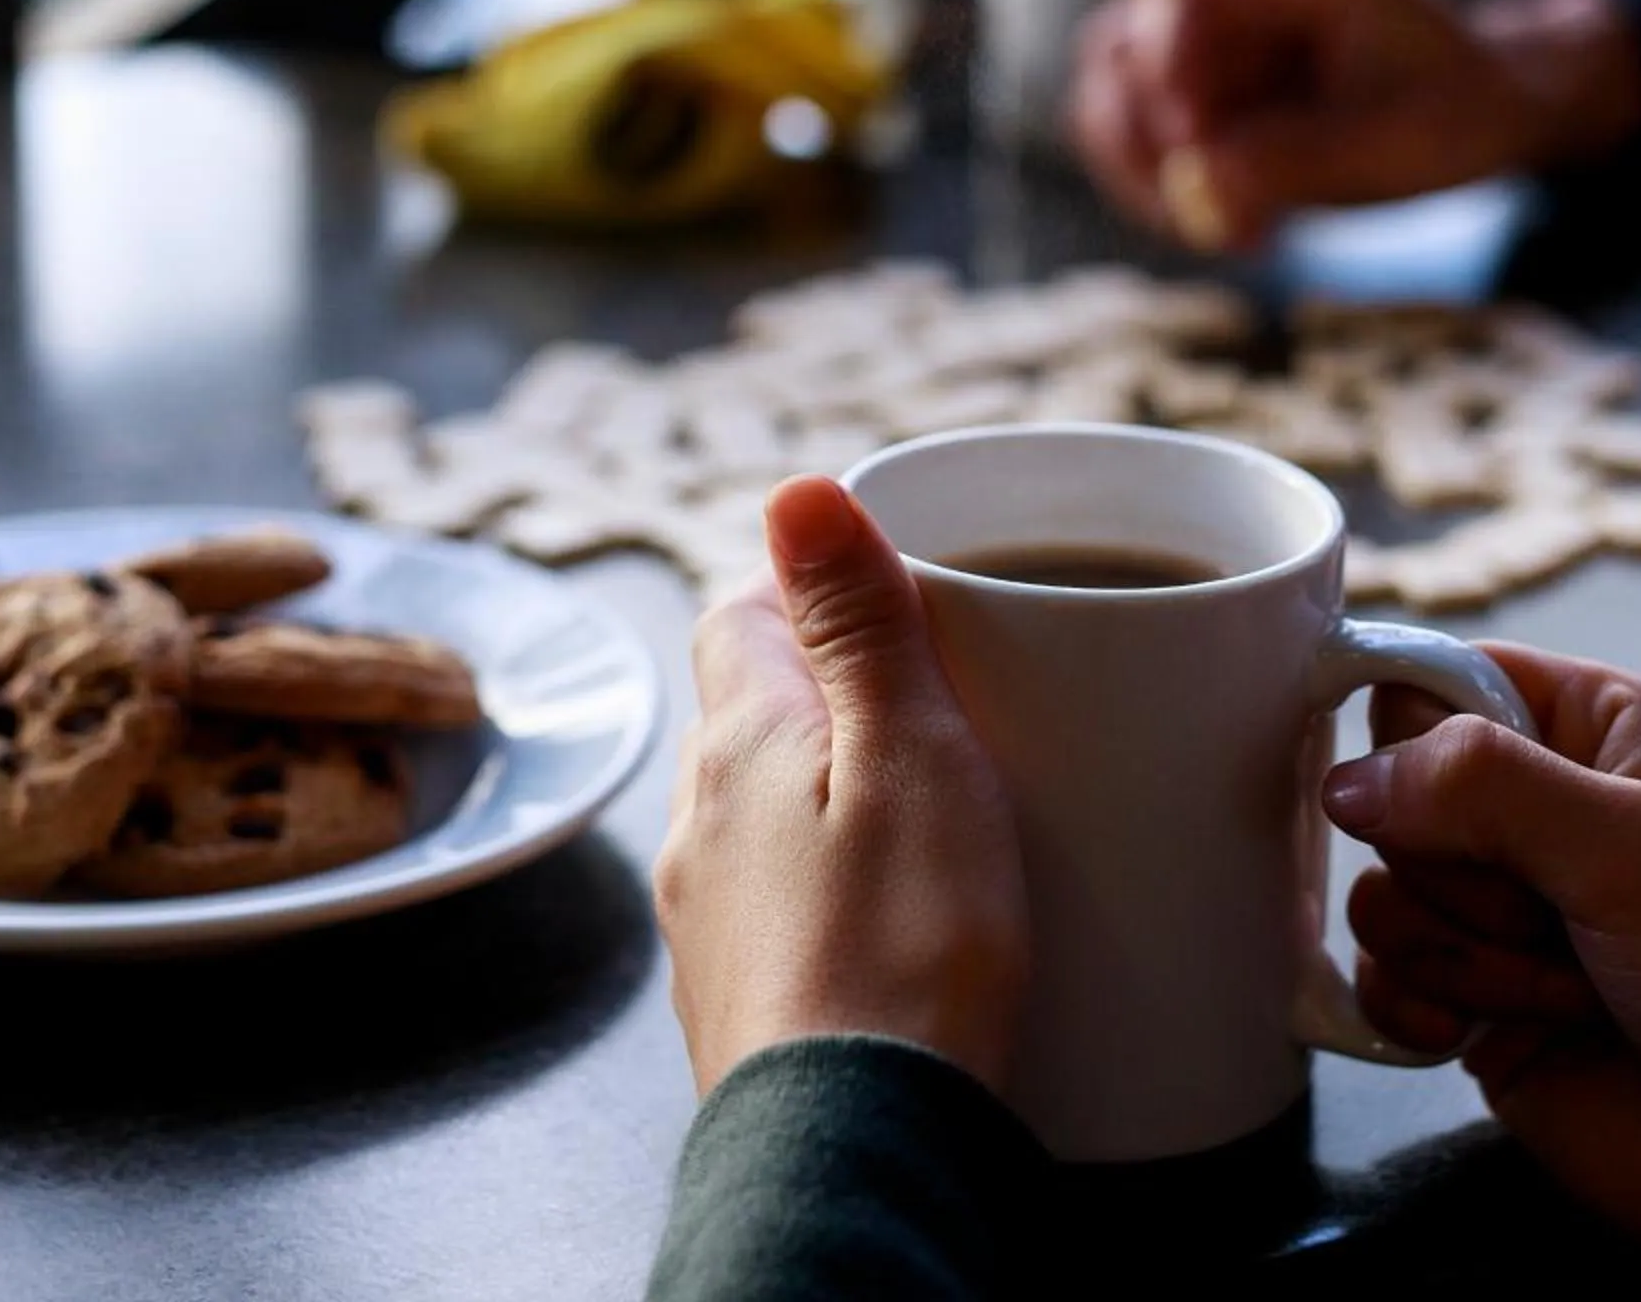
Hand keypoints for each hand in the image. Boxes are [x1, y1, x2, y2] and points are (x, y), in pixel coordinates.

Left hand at [654, 478, 1029, 1096]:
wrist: (856, 1153)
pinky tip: (902, 912)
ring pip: (763, 806)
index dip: (806, 582)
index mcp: (738, 742)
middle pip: (751, 707)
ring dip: (831, 785)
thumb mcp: (910, 757)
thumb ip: (855, 623)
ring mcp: (712, 916)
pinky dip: (831, 877)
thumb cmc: (902, 958)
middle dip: (832, 682)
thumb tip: (794, 488)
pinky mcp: (743, 994)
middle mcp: (701, 822)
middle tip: (939, 687)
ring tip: (936, 800)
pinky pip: (779, 897)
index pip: (737, 612)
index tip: (890, 583)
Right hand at [1064, 0, 1640, 248]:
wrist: (1488, 103)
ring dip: (1137, 164)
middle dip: (1144, 138)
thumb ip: (1293, 162)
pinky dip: (1150, 175)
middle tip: (1202, 214)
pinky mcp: (1199, 67)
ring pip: (1111, 79)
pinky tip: (1209, 217)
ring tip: (1210, 226)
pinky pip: (1132, 116)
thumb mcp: (1394, 147)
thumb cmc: (1457, 111)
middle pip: (1123, 38)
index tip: (1203, 164)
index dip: (1167, 84)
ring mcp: (1213, 21)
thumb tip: (1200, 184)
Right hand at [1326, 643, 1640, 1274]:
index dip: (1420, 731)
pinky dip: (1415, 1007)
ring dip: (1461, 952)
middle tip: (1557, 920)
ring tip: (1564, 993)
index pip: (1443, 680)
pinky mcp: (1475, 1005)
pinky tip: (1477, 1037)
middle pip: (1395, 793)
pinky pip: (1376, 977)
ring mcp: (1503, 915)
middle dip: (1463, 871)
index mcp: (1598, 730)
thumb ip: (1481, 787)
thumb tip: (1341, 784)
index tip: (1443, 796)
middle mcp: (1541, 811)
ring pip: (1382, 890)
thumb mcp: (1634, 847)